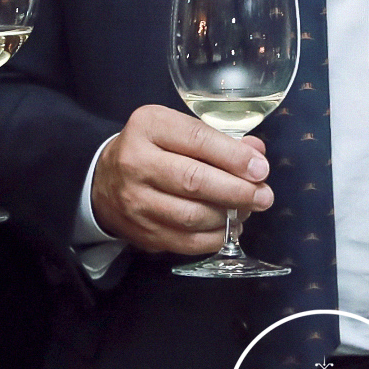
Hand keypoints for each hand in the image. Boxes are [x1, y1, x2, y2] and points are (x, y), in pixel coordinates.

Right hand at [90, 104, 271, 256]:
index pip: (197, 140)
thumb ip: (218, 139)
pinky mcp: (141, 232)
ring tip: (247, 211)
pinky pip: (185, 241)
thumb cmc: (152, 148)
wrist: (104, 181)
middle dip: (237, 191)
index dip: (233, 157)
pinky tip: (228, 228)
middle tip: (264, 196)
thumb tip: (256, 154)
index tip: (261, 169)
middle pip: (194, 180)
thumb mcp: (178, 130)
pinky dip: (214, 238)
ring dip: (227, 216)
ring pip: (191, 215)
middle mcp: (136, 162)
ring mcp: (135, 201)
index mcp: (149, 126)